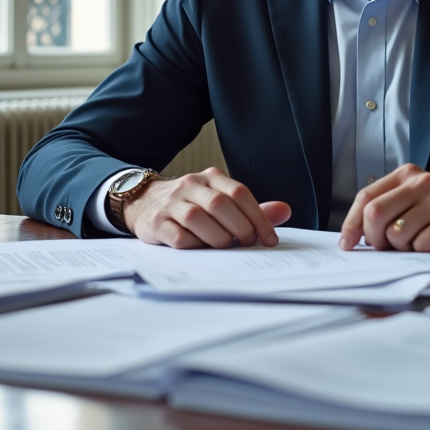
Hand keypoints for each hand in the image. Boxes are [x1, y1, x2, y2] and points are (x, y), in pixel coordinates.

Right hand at [123, 167, 291, 248]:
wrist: (144, 202)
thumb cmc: (189, 204)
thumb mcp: (219, 200)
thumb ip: (250, 208)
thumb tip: (284, 211)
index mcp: (210, 178)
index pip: (240, 193)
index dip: (258, 217)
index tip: (269, 238)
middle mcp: (190, 186)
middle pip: (220, 204)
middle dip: (240, 227)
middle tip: (248, 243)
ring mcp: (171, 203)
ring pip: (198, 218)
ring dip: (217, 237)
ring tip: (226, 247)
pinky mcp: (157, 222)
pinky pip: (178, 236)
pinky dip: (194, 245)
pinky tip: (202, 250)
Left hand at [338, 164, 429, 251]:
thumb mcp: (418, 199)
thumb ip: (391, 208)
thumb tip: (356, 234)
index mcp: (407, 175)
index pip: (366, 197)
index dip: (351, 223)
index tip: (347, 243)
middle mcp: (421, 183)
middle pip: (376, 214)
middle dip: (374, 239)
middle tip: (386, 248)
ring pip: (397, 234)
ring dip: (404, 248)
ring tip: (421, 242)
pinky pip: (422, 246)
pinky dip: (425, 252)